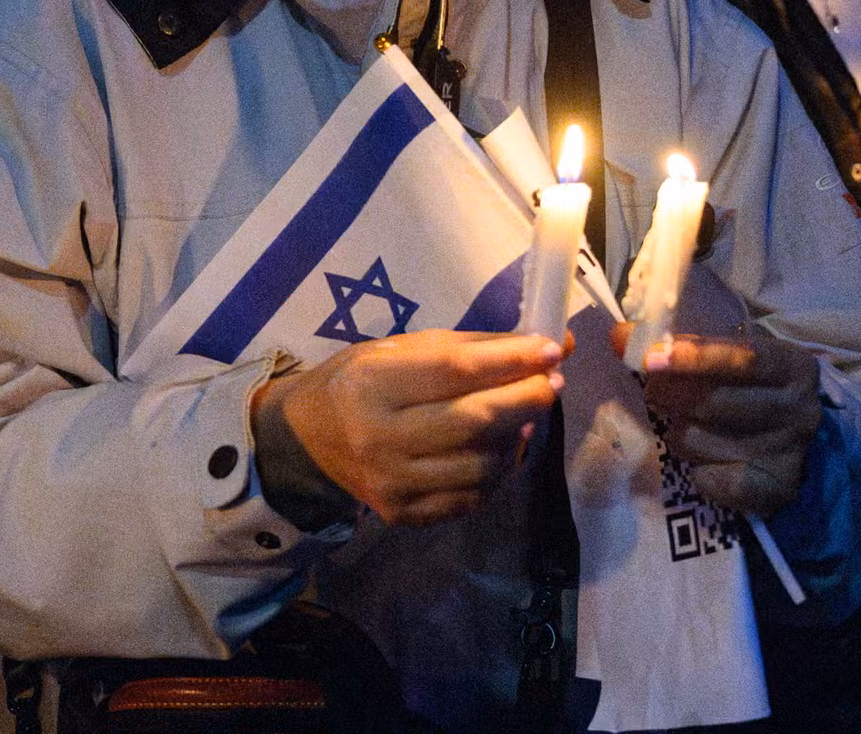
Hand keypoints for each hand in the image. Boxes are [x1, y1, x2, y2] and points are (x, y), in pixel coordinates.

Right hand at [251, 330, 566, 525]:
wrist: (307, 438)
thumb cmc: (363, 380)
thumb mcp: (404, 349)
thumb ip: (475, 347)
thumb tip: (549, 347)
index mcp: (374, 384)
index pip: (456, 371)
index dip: (511, 361)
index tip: (552, 349)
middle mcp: (379, 437)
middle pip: (475, 421)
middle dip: (527, 399)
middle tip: (552, 383)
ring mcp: (391, 483)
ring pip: (482, 466)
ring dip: (518, 438)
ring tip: (523, 416)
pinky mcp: (403, 514)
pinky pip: (471, 498)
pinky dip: (498, 472)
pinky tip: (500, 448)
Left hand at [612, 324, 820, 514]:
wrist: (786, 441)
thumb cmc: (744, 388)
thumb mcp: (725, 357)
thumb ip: (678, 345)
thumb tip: (618, 336)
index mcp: (793, 365)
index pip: (743, 358)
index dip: (694, 357)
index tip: (649, 358)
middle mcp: (799, 408)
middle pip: (715, 402)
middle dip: (670, 394)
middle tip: (655, 390)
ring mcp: (788, 451)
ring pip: (700, 440)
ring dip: (680, 433)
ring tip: (689, 426)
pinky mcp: (774, 489)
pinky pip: (711, 480)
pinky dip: (698, 471)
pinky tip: (708, 462)